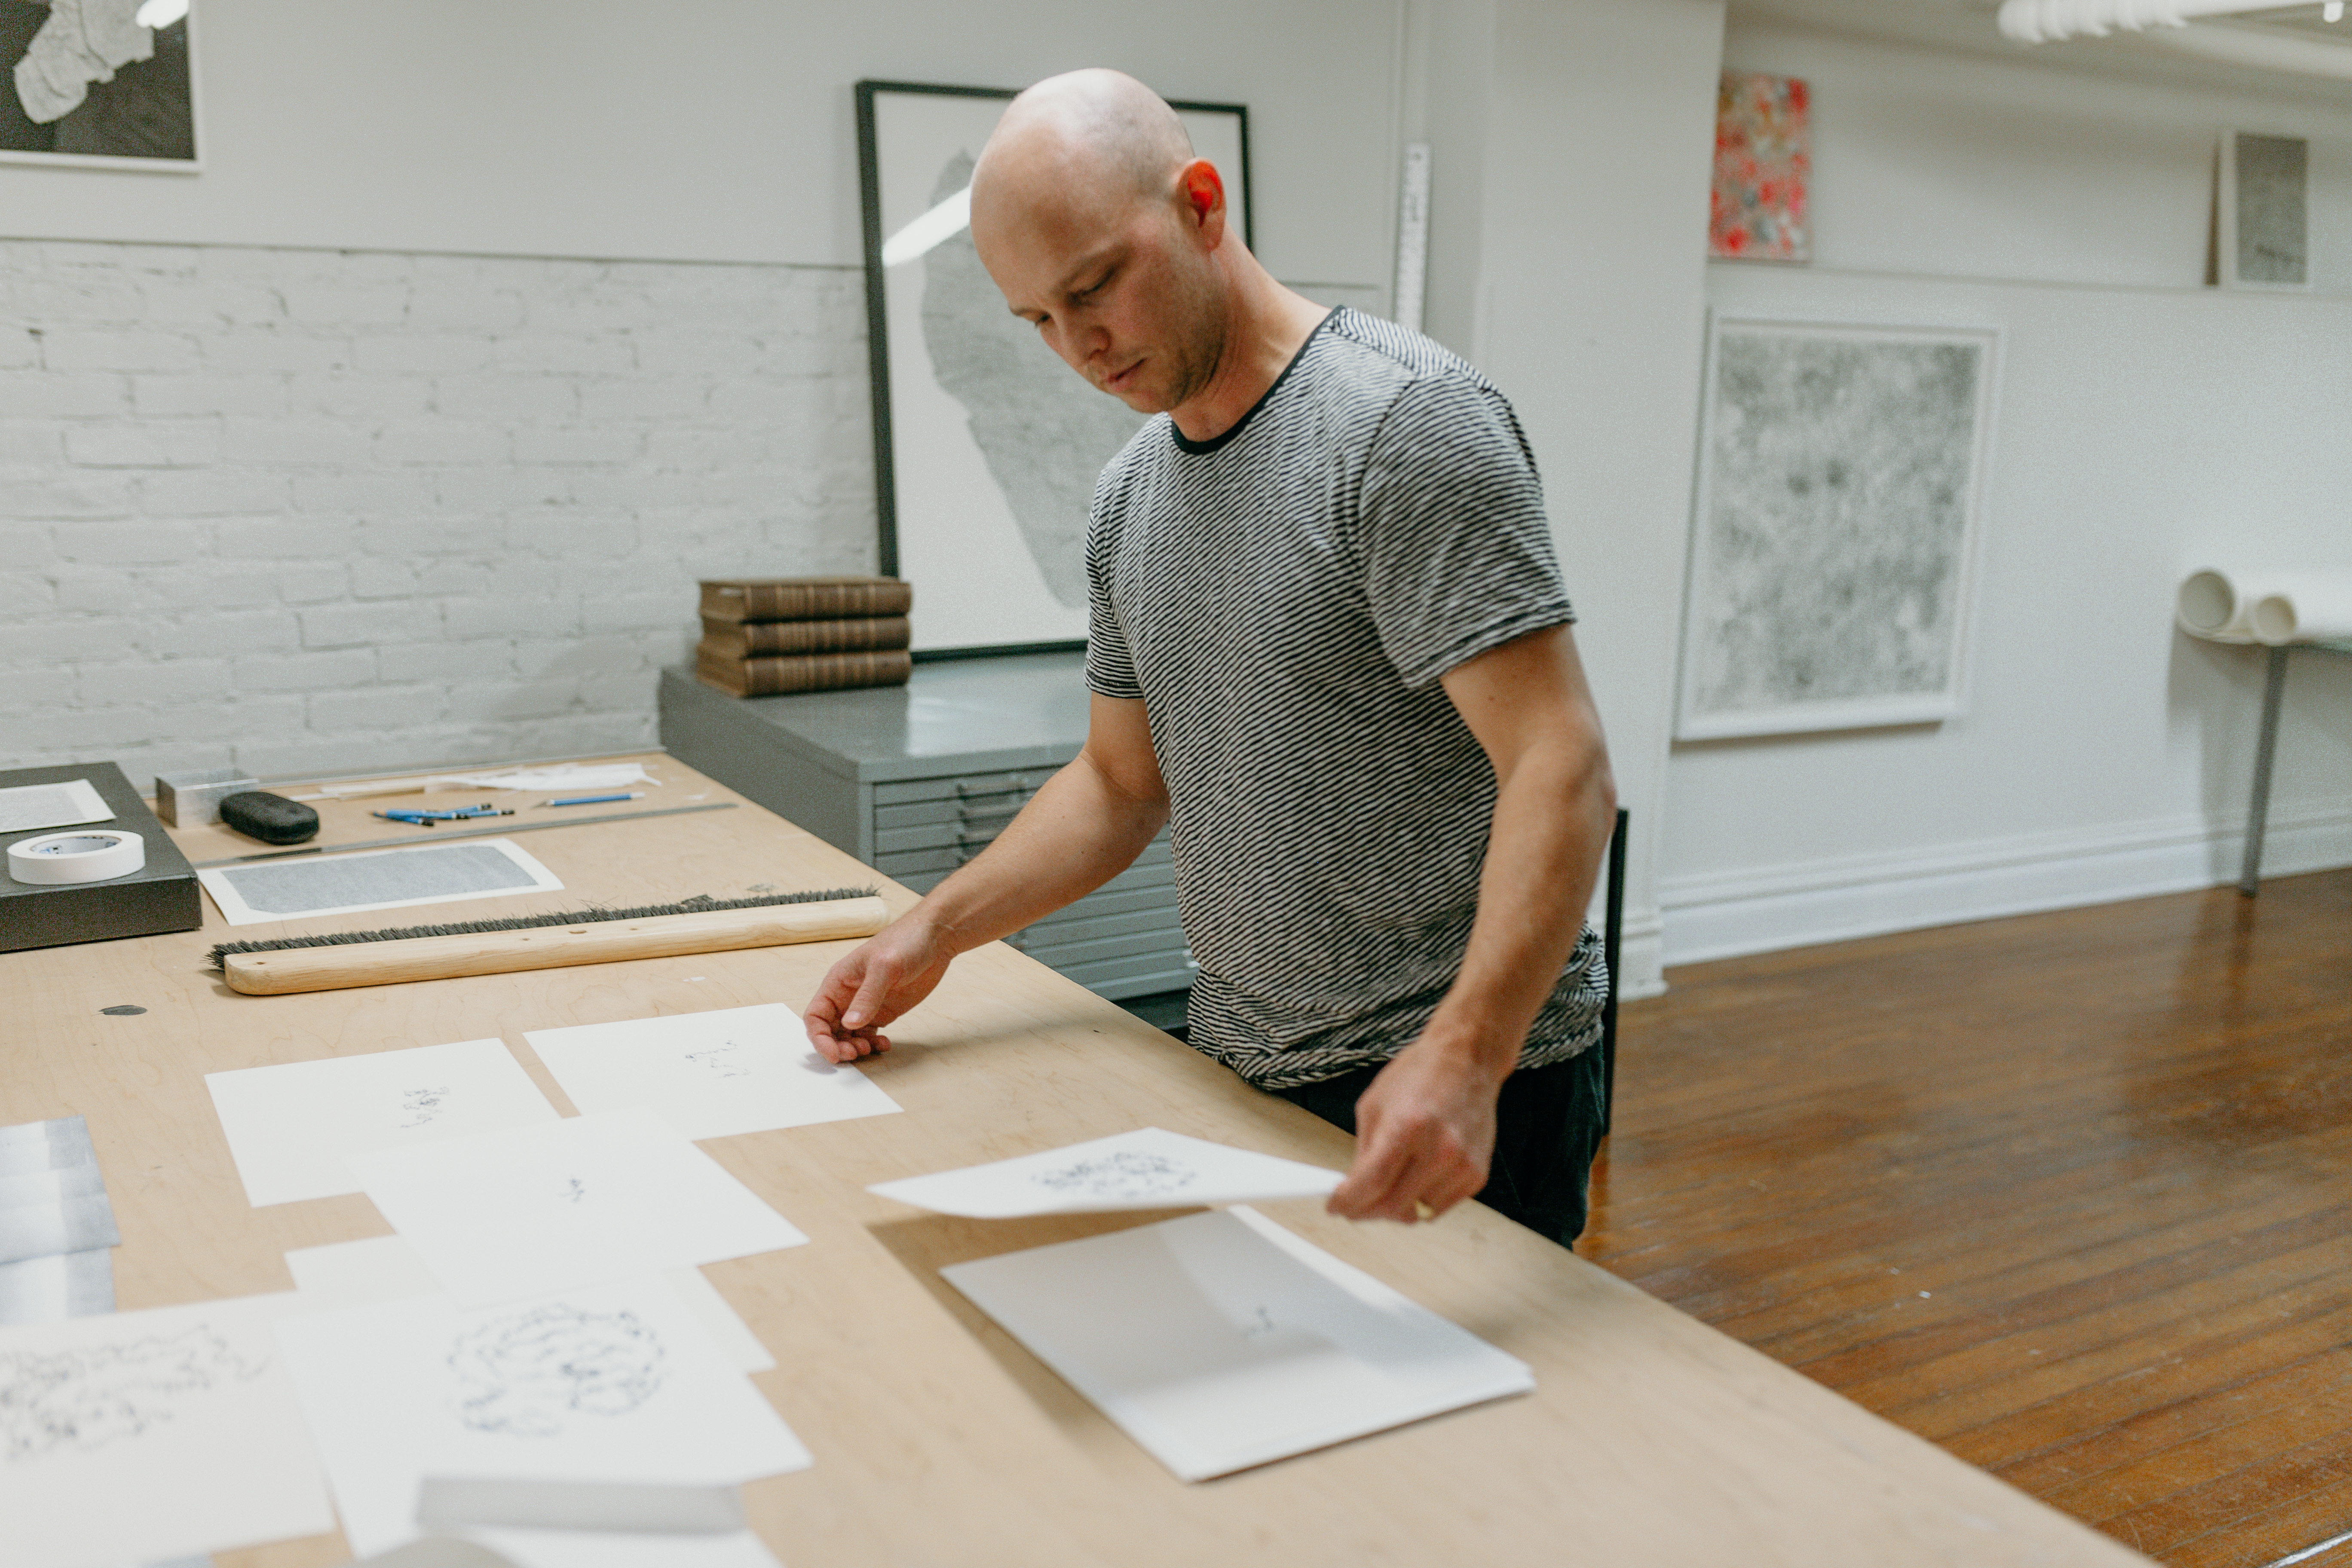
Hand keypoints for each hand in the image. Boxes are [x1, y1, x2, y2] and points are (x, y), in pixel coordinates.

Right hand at [803, 917, 955, 1062]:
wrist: (936, 938)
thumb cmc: (906, 941)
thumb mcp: (884, 967)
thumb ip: (867, 997)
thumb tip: (849, 1024)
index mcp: (838, 982)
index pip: (816, 1015)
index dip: (819, 1037)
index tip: (833, 1054)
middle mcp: (848, 996)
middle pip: (830, 1030)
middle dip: (837, 1046)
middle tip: (856, 1053)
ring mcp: (866, 1005)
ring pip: (849, 1036)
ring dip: (854, 1047)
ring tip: (870, 1049)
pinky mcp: (884, 1011)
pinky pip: (869, 1034)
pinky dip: (873, 1044)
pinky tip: (884, 1044)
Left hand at [1326, 1035, 1506, 1223]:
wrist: (1467, 1061)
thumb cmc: (1419, 1076)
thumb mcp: (1374, 1106)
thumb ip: (1364, 1152)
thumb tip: (1353, 1189)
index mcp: (1407, 1126)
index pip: (1372, 1183)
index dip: (1347, 1202)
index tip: (1335, 1207)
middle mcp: (1439, 1149)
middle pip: (1393, 1206)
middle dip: (1366, 1211)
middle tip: (1353, 1205)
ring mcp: (1462, 1165)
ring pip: (1416, 1213)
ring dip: (1395, 1207)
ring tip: (1388, 1184)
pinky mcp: (1476, 1175)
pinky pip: (1439, 1207)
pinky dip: (1420, 1201)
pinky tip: (1414, 1179)